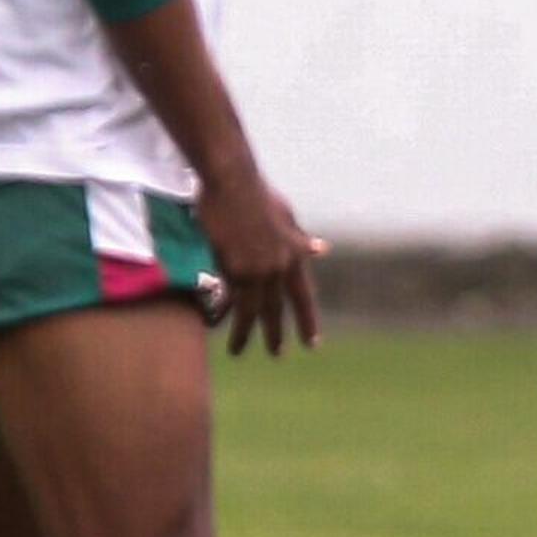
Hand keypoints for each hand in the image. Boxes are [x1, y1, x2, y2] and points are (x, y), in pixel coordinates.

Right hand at [195, 171, 324, 358]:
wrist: (232, 180)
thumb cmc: (257, 194)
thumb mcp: (286, 216)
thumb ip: (299, 239)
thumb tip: (321, 249)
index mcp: (294, 255)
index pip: (303, 296)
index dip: (307, 321)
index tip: (313, 343)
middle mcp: (278, 266)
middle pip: (278, 309)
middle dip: (276, 334)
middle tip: (278, 355)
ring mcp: (256, 268)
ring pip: (251, 310)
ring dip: (245, 333)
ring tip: (238, 351)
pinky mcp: (231, 266)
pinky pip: (227, 298)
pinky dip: (222, 313)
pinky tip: (215, 326)